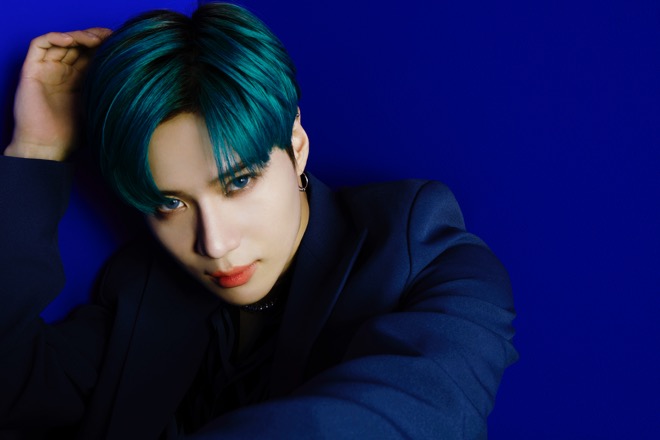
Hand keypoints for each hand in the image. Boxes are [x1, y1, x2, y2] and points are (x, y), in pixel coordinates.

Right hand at [4, 28, 111, 160]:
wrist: (49, 148)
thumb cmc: (75, 134)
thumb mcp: (99, 108)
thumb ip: (111, 93)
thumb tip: (142, 82)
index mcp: (79, 80)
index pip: (91, 54)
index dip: (105, 46)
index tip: (122, 42)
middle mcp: (62, 72)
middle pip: (78, 44)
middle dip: (95, 37)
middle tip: (111, 36)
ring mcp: (47, 70)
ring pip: (61, 41)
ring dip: (78, 35)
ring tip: (95, 39)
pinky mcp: (31, 71)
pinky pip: (39, 45)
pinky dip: (55, 38)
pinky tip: (72, 40)